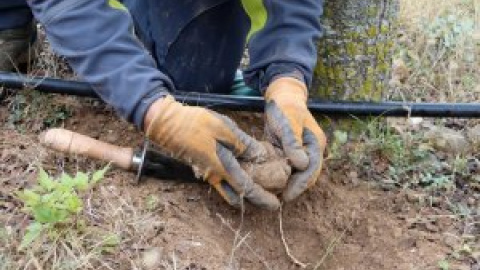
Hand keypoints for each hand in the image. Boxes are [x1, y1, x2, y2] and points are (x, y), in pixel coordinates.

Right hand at [144, 95, 280, 209]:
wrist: (167, 123)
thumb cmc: (196, 123)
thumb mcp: (224, 128)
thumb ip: (243, 144)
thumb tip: (260, 156)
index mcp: (222, 167)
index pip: (247, 188)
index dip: (262, 198)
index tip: (275, 205)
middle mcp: (215, 175)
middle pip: (238, 195)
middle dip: (255, 198)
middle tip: (270, 195)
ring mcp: (207, 172)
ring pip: (229, 190)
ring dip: (244, 190)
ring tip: (260, 185)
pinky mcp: (203, 167)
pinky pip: (221, 181)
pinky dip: (234, 181)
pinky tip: (242, 171)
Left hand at [264, 77, 326, 201]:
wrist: (280, 96)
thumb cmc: (285, 107)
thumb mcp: (288, 122)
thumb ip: (294, 142)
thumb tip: (301, 165)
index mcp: (316, 143)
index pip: (312, 169)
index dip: (301, 184)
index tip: (288, 196)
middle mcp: (311, 150)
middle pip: (306, 175)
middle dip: (295, 188)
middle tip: (279, 200)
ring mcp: (302, 152)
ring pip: (297, 174)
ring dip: (288, 184)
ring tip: (274, 196)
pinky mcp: (290, 152)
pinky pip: (287, 168)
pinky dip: (281, 176)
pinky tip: (270, 184)